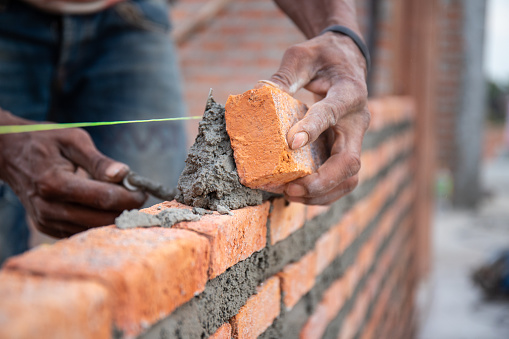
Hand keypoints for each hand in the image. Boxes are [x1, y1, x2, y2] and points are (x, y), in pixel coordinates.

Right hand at [0, 111, 146, 237]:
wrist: (9, 153)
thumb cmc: (45, 141)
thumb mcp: (73, 140)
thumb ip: (99, 160)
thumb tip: (123, 174)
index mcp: (54, 183)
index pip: (103, 198)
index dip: (129, 197)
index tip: (142, 191)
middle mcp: (48, 207)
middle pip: (100, 218)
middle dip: (125, 209)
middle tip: (138, 197)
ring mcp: (46, 221)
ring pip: (92, 229)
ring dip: (113, 217)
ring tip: (123, 200)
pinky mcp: (47, 227)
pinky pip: (80, 231)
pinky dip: (97, 221)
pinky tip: (106, 207)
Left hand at [261, 32, 369, 204]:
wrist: (345, 60)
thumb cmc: (323, 57)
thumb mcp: (302, 55)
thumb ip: (284, 75)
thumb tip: (258, 94)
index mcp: (349, 92)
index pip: (333, 113)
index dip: (313, 129)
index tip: (291, 143)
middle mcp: (357, 121)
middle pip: (350, 162)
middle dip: (322, 181)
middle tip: (292, 188)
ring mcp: (353, 139)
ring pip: (348, 178)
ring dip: (321, 193)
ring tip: (290, 194)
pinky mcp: (344, 150)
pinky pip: (339, 180)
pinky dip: (320, 192)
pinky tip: (296, 192)